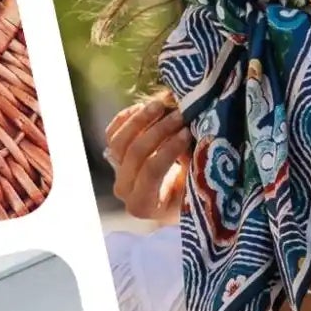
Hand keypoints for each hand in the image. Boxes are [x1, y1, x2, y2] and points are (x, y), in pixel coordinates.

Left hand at [105, 96, 189, 221]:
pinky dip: (126, 118)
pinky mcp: (115, 156)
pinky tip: (145, 106)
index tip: (188, 132)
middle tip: (181, 115)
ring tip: (162, 106)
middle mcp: (125, 190)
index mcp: (143, 205)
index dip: (169, 149)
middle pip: (134, 154)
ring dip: (141, 120)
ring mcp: (117, 173)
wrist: (179, 191)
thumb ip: (194, 164)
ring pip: (118, 142)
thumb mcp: (198, 182)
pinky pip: (112, 133)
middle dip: (159, 131)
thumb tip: (193, 135)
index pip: (151, 172)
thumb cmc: (196, 189)